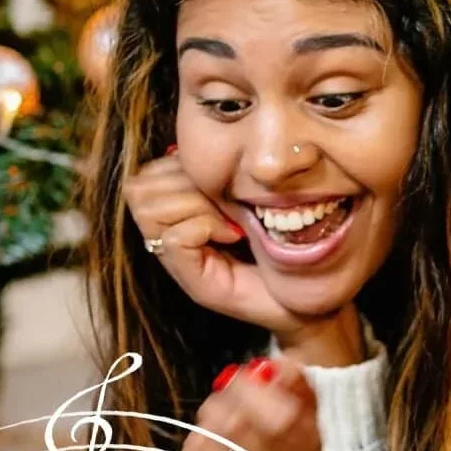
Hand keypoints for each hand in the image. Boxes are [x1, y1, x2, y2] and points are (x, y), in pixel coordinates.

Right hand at [124, 151, 306, 335]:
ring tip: (230, 221)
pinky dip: (205, 227)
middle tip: (226, 204)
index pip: (146, 174)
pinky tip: (234, 236)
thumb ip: (220, 178)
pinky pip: (176, 237)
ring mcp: (177, 261)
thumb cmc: (285, 248)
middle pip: (140, 189)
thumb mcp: (249, 199)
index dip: (179, 168)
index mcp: (179, 212)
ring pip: (149, 208)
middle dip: (185, 183)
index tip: (223, 183)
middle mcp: (169, 236)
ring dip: (194, 204)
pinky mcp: (193, 283)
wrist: (311, 301)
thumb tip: (196, 148)